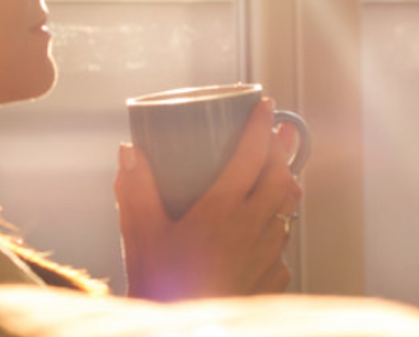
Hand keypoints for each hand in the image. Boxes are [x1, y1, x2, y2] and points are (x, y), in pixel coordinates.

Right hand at [115, 98, 303, 300]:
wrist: (182, 335)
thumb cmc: (159, 284)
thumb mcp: (139, 234)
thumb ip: (134, 189)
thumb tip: (129, 151)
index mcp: (221, 212)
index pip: (251, 155)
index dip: (260, 126)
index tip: (265, 105)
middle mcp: (252, 230)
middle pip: (282, 177)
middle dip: (282, 150)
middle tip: (278, 131)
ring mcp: (267, 256)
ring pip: (288, 209)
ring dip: (285, 185)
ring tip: (276, 171)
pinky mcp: (272, 279)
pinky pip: (283, 244)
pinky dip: (278, 226)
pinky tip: (264, 228)